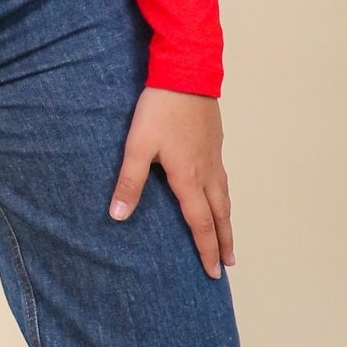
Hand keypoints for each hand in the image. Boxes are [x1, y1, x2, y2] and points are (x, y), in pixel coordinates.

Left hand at [108, 86, 232, 278]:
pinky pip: (223, 178)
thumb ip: (130, 181)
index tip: (212, 272)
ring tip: (228, 236)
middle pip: (220, 215)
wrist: (187, 74)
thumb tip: (118, 216)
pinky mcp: (214, 141)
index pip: (200, 224)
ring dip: (227, 220)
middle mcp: (207, 171)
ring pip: (225, 196)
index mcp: (188, 178)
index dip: (206, 250)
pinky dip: (224, 196)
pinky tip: (218, 192)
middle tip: (228, 264)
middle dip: (223, 242)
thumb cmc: (160, 109)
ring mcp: (214, 155)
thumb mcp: (137, 146)